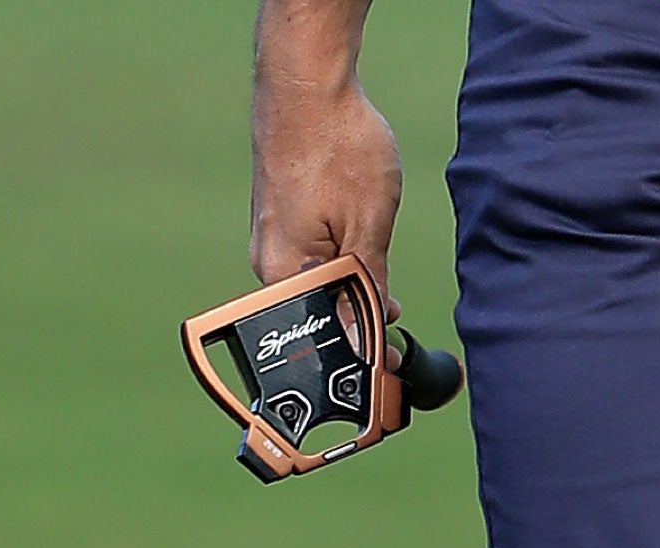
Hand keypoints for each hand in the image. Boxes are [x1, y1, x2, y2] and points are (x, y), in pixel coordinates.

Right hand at [249, 80, 403, 329]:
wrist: (305, 82)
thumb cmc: (334, 144)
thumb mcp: (369, 223)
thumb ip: (367, 284)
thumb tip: (368, 330)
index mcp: (282, 274)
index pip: (325, 332)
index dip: (364, 342)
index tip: (392, 353)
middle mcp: (266, 262)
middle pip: (320, 306)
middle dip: (359, 304)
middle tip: (393, 294)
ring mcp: (268, 236)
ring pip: (318, 275)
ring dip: (352, 269)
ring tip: (370, 226)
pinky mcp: (276, 215)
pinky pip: (310, 248)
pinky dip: (339, 243)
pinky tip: (353, 211)